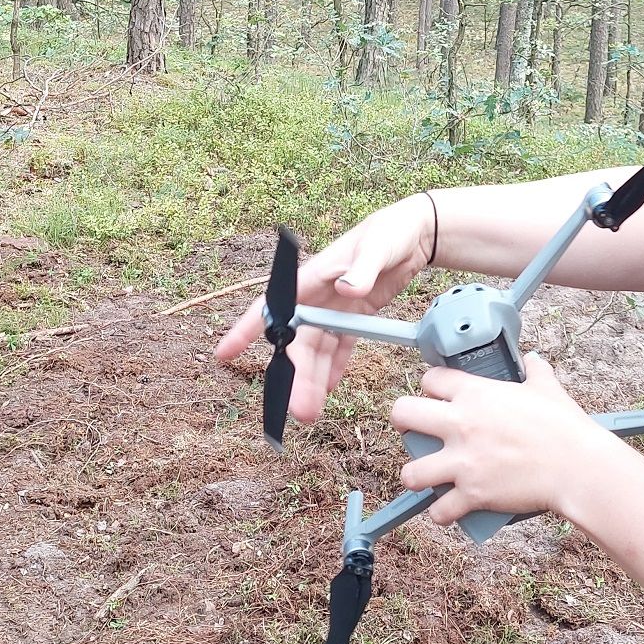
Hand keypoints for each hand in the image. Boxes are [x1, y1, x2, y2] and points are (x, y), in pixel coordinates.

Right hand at [214, 194, 436, 424]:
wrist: (417, 233)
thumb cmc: (389, 231)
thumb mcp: (377, 247)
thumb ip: (363, 269)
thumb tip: (347, 288)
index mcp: (313, 277)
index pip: (274, 305)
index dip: (247, 329)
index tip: (226, 353)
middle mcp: (318, 296)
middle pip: (298, 341)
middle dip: (295, 375)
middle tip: (298, 409)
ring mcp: (336, 307)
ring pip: (318, 349)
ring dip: (313, 379)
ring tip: (311, 412)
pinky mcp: (357, 315)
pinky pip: (340, 346)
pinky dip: (335, 367)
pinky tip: (329, 389)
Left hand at [390, 353, 619, 524]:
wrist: (576, 466)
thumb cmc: (564, 427)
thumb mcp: (547, 388)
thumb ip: (535, 371)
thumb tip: (533, 361)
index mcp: (476, 393)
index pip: (430, 378)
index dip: (430, 385)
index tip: (436, 395)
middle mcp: (460, 424)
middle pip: (402, 413)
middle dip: (403, 422)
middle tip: (414, 430)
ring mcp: (462, 462)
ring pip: (410, 472)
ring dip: (416, 475)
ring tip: (427, 476)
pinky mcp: (471, 494)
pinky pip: (438, 510)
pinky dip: (441, 513)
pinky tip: (447, 509)